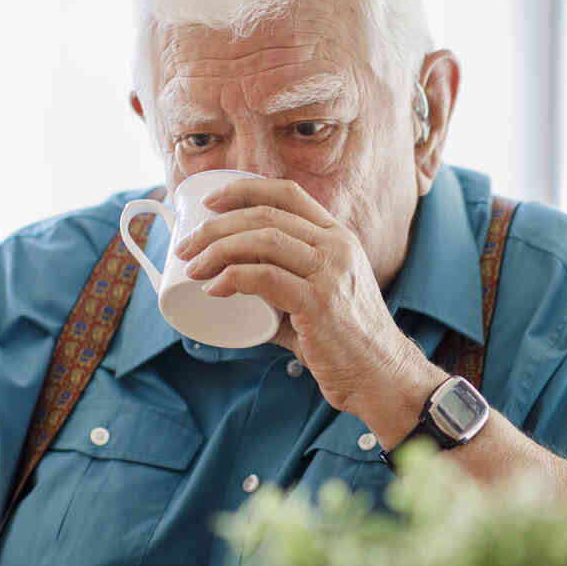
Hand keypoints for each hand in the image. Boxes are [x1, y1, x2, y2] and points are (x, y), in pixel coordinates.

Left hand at [176, 176, 439, 445]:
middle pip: (266, 215)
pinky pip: (266, 277)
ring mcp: (331, 272)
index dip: (243, 189)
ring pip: (264, 239)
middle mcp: (337, 246)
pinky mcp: (320, 302)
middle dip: (216, 225)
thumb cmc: (343, 341)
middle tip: (186, 247)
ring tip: (192, 266)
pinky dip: (233, 277)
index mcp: (337, 237)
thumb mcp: (318, 296)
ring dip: (218, 249)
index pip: (287, 193)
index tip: (208, 203)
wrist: (380, 376)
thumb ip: (281, 287)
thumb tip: (232, 288)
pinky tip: (213, 288)